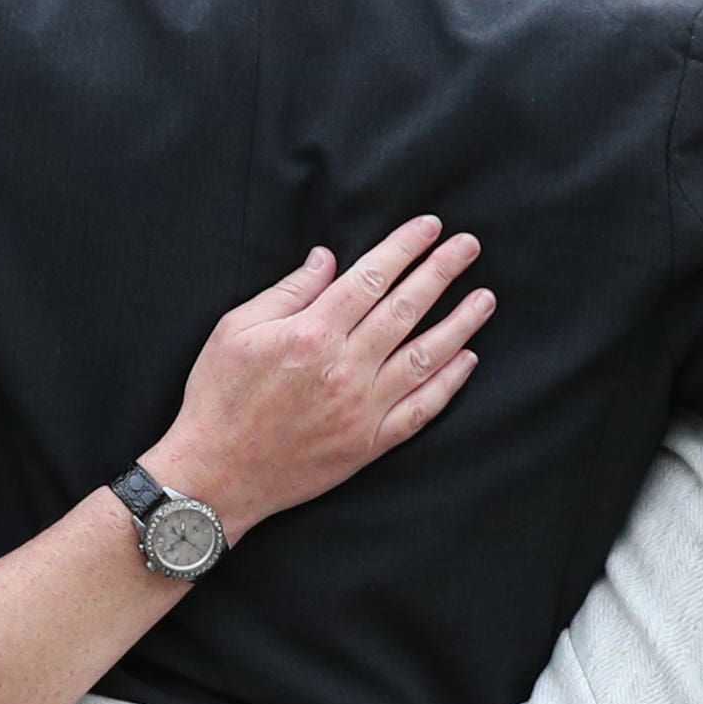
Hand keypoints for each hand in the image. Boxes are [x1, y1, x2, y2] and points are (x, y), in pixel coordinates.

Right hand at [147, 216, 492, 541]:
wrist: (218, 475)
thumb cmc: (218, 398)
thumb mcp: (235, 331)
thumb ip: (287, 293)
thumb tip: (326, 260)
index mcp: (311, 333)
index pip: (371, 278)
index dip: (404, 248)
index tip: (430, 228)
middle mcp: (345, 367)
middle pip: (406, 308)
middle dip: (442, 272)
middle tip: (469, 246)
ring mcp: (363, 408)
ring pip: (425, 356)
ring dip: (460, 324)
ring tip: (485, 298)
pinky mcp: (369, 442)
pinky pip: (421, 409)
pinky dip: (448, 383)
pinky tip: (467, 360)